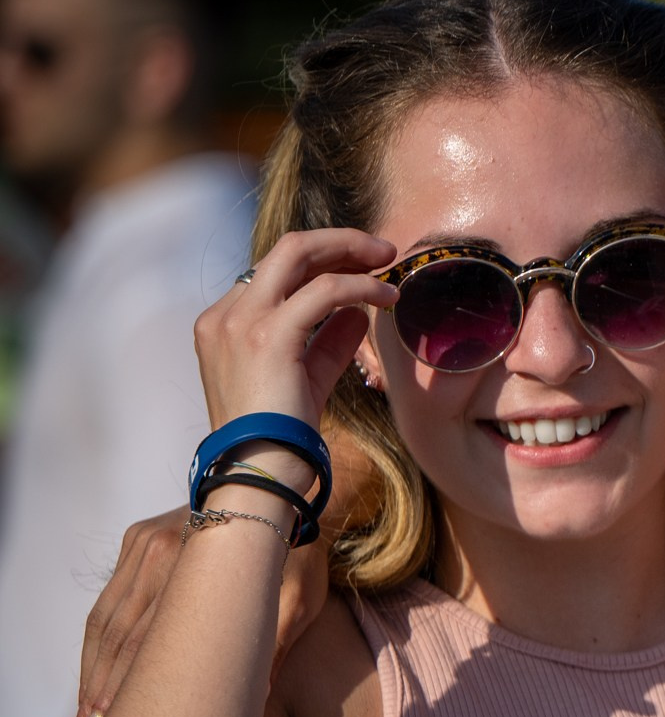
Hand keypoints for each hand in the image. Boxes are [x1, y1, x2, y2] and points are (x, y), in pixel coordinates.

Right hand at [77, 507, 330, 716]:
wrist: (283, 487)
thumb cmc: (299, 551)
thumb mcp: (298, 598)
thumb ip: (271, 645)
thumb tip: (253, 700)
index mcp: (197, 567)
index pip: (149, 639)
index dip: (130, 686)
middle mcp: (161, 550)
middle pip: (119, 631)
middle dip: (102, 687)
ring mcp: (144, 542)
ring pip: (106, 616)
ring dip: (93, 668)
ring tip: (87, 714)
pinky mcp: (138, 537)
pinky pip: (109, 597)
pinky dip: (98, 639)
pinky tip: (95, 672)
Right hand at [195, 228, 397, 444]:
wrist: (258, 474)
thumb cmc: (282, 438)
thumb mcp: (307, 380)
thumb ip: (328, 343)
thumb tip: (358, 312)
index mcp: (223, 324)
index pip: (275, 272)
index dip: (321, 262)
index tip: (360, 267)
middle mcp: (225, 315)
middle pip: (284, 249)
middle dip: (336, 242)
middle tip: (381, 250)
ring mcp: (240, 322)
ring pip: (298, 254)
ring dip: (350, 251)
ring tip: (389, 262)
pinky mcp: (268, 336)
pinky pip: (323, 291)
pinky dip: (360, 286)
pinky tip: (388, 297)